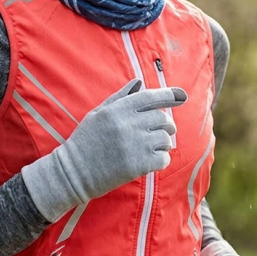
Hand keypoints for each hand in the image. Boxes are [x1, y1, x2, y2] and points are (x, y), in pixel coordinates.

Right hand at [22, 79, 186, 221]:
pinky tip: (150, 162)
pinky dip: (161, 160)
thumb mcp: (97, 113)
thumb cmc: (85, 142)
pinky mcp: (138, 165)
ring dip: (163, 144)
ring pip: (166, 139)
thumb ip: (120, 97)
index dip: (169, 95)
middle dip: (166, 126)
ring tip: (152, 149)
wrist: (73, 172)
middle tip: (160, 132)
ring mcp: (134, 144)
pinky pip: (164, 159)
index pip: (150, 97)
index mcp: (117, 110)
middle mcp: (128, 124)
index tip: (182, 96)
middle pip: (163, 119)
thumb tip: (139, 83)